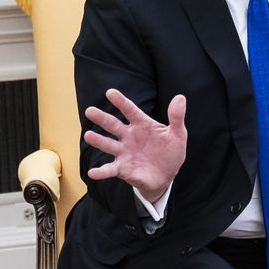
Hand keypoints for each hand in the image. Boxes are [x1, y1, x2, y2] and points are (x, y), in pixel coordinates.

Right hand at [84, 89, 186, 203]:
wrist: (167, 176)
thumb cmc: (170, 152)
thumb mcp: (178, 134)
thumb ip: (176, 117)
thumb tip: (180, 97)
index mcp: (141, 125)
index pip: (130, 110)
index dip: (120, 101)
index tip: (110, 92)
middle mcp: (129, 136)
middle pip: (113, 125)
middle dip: (102, 118)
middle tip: (89, 110)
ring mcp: (124, 152)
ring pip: (108, 144)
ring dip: (98, 140)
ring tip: (88, 135)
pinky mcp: (122, 168)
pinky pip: (110, 169)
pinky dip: (101, 171)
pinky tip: (92, 173)